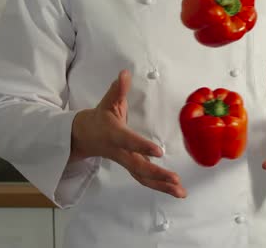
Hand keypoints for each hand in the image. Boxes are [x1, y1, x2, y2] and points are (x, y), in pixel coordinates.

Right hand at [70, 70, 186, 197]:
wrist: (83, 136)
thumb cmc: (100, 118)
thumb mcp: (107, 102)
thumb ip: (117, 89)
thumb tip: (125, 73)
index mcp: (115, 135)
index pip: (129, 141)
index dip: (142, 147)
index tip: (159, 152)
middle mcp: (121, 152)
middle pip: (139, 167)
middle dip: (157, 175)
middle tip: (176, 179)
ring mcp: (126, 162)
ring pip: (144, 178)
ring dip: (163, 186)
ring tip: (181, 192)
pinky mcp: (132, 167)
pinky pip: (146, 180)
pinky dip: (161, 187)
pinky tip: (177, 191)